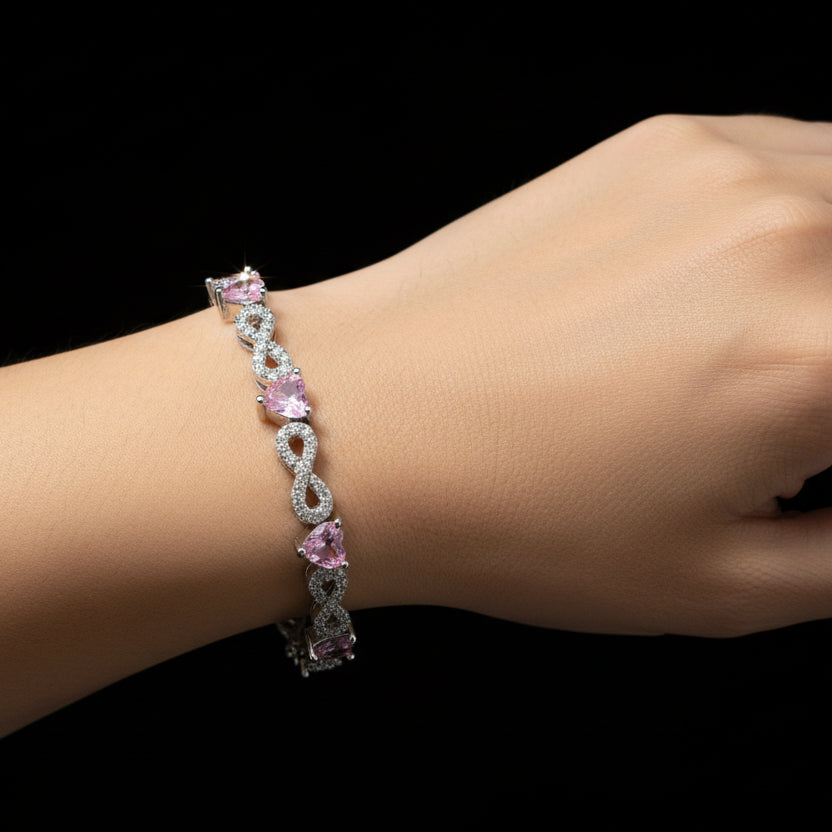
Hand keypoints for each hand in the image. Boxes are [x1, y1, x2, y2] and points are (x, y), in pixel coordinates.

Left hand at [280, 114, 831, 637]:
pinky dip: (822, 216)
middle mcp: (796, 228)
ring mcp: (727, 163)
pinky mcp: (666, 138)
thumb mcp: (718, 583)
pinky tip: (764, 280)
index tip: (826, 452)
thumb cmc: (515, 515)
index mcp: (822, 353)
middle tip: (809, 403)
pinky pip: (807, 157)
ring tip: (789, 352)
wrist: (363, 419)